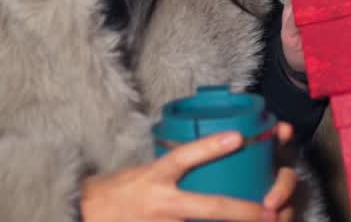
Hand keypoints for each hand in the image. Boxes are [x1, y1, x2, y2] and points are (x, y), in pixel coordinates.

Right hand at [81, 124, 299, 221]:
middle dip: (242, 211)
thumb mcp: (142, 171)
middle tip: (269, 213)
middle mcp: (160, 203)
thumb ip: (173, 167)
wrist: (81, 216)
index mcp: (154, 177)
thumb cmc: (114, 192)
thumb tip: (207, 155)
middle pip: (208, 206)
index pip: (184, 157)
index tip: (237, 137)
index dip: (210, 147)